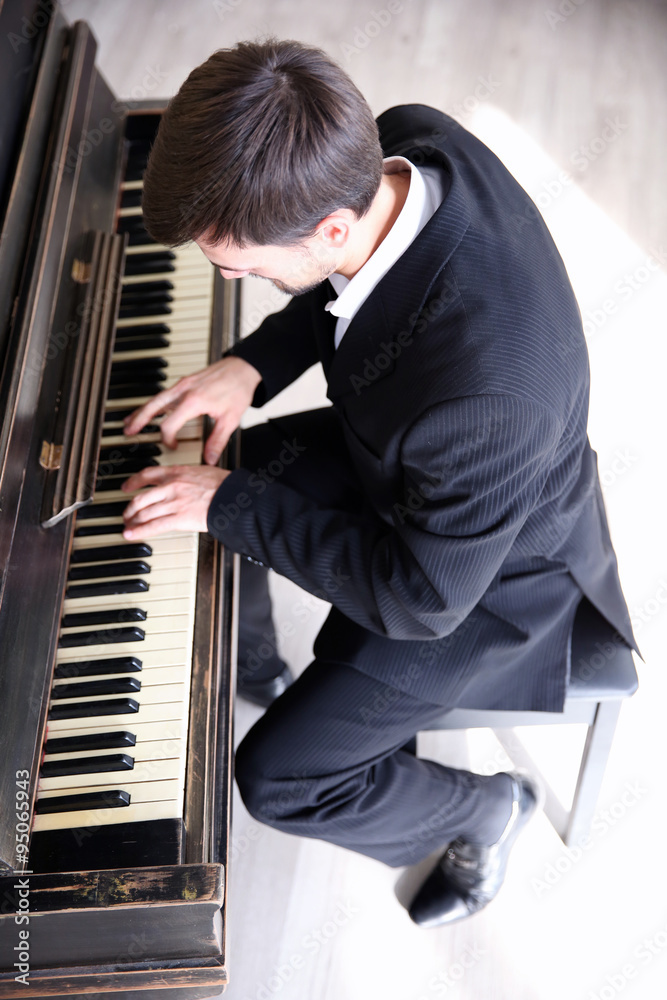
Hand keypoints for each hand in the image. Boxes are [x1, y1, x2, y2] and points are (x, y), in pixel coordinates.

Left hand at [121, 465, 229, 538]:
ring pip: (144, 513)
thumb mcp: (203, 471)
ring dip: (133, 521)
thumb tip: (188, 480)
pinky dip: (139, 531)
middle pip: (141, 497)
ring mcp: (173, 503)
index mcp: (177, 472)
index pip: (147, 474)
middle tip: (127, 514)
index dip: (133, 482)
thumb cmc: (225, 485)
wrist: (233, 496)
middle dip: (130, 508)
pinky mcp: (179, 518)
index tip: (127, 487)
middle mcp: (171, 486)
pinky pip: (154, 526)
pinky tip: (130, 534)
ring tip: (128, 526)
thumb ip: (189, 475)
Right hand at [123, 355, 261, 464]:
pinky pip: (164, 393)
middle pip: (153, 406)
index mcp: (192, 401)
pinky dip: (153, 402)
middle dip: (139, 419)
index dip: (168, 439)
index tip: (173, 447)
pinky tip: (150, 408)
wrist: (243, 368)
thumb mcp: (230, 419)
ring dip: (142, 410)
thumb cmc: (237, 389)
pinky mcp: (185, 381)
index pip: (169, 425)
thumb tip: (210, 458)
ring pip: (155, 398)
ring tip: (130, 421)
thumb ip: (217, 441)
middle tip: (128, 431)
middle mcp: (183, 390)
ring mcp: (182, 384)